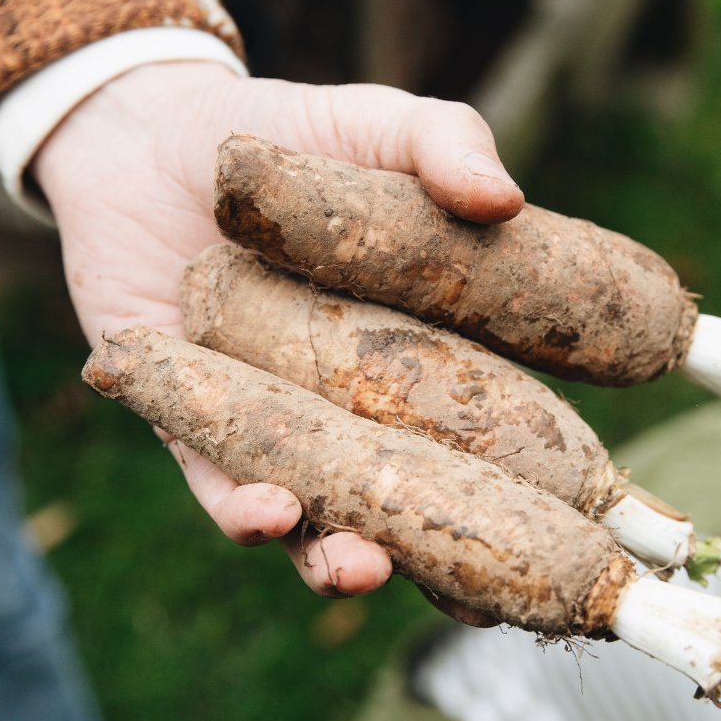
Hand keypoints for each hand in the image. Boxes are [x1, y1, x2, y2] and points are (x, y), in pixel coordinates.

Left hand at [34, 62, 522, 609]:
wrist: (153, 133)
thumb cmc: (285, 134)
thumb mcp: (377, 127)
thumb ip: (442, 145)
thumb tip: (503, 199)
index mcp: (417, 349)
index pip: (483, 427)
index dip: (525, 482)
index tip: (566, 525)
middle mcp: (352, 401)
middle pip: (405, 492)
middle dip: (436, 549)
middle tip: (472, 592)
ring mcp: (278, 416)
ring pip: (316, 510)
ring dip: (335, 554)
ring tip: (357, 566)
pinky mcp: (195, 418)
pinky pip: (218, 478)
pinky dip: (238, 505)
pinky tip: (264, 510)